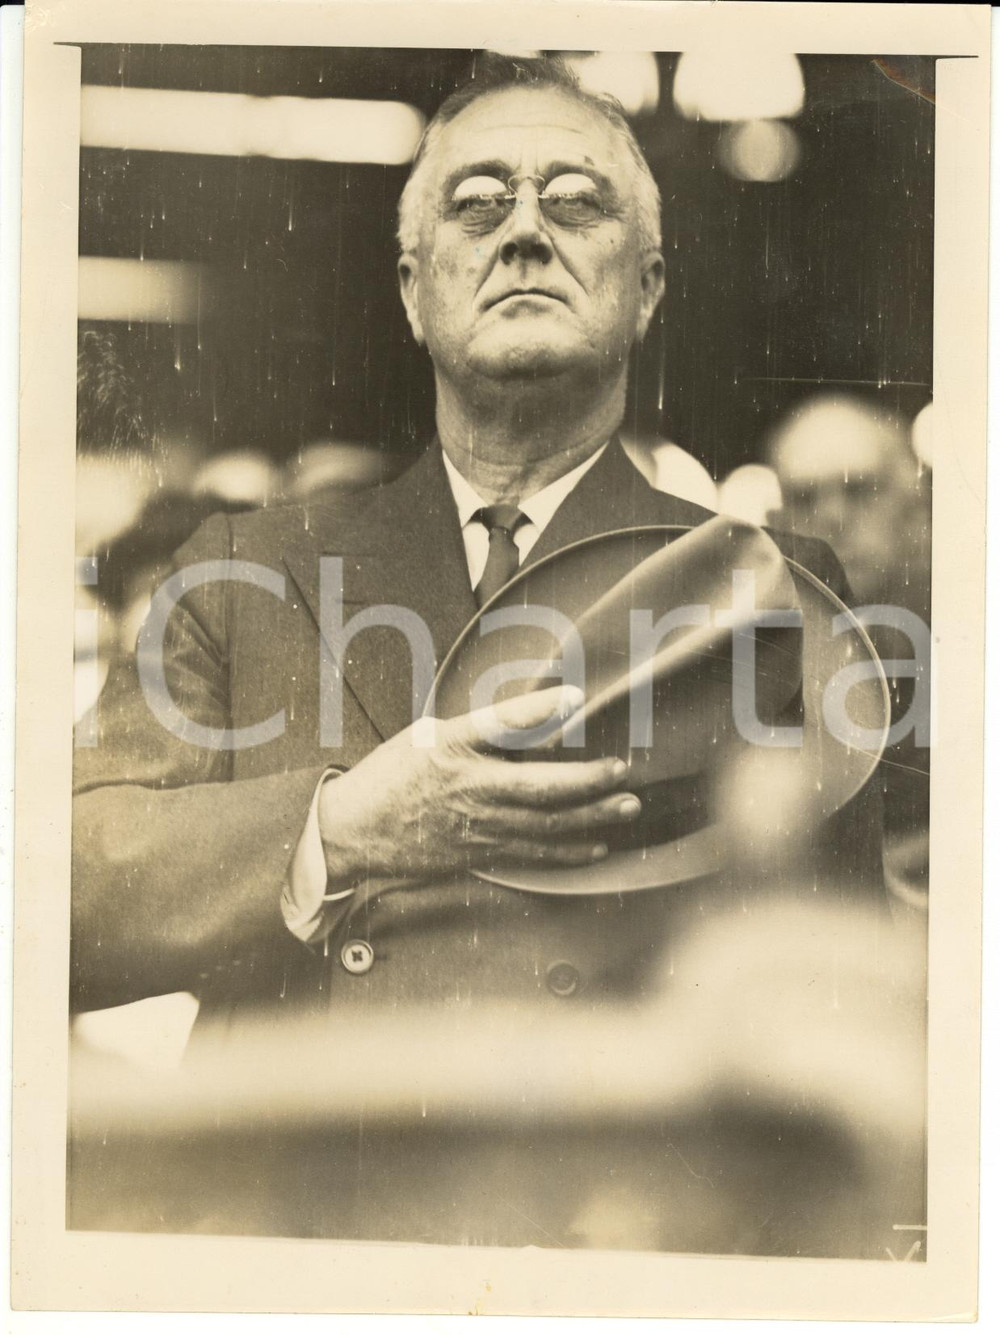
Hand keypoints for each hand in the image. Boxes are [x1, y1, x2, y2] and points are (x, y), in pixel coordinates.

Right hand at [318, 685, 638, 887]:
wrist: (355, 829)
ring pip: (545, 825)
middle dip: (588, 783)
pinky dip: (567, 852)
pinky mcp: (480, 854)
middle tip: (624, 772)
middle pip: (540, 787)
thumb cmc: (394, 775)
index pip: (503, 724)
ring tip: (627, 808)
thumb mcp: (433, 734)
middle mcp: (471, 789)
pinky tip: (595, 847)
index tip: (578, 697)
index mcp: (455, 749)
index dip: (542, 709)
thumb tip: (543, 712)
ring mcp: (477, 827)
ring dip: (591, 818)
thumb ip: (488, 727)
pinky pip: (532, 855)